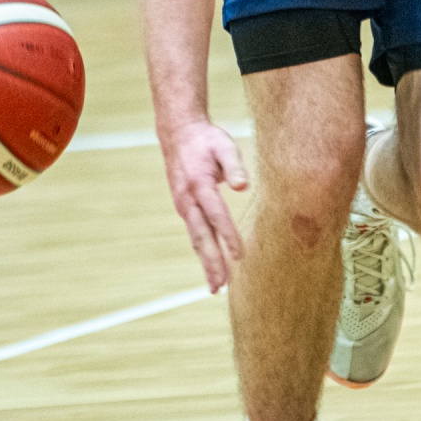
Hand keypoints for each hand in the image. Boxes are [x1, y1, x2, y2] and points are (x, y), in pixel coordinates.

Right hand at [159, 119, 248, 291]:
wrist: (179, 134)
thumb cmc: (206, 140)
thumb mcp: (223, 145)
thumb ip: (233, 165)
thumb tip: (242, 186)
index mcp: (198, 185)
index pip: (216, 215)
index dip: (228, 236)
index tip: (239, 256)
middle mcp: (187, 200)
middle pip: (201, 236)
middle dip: (211, 262)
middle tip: (221, 286)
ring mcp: (184, 206)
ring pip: (196, 239)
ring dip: (206, 263)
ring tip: (216, 287)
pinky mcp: (185, 208)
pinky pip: (195, 233)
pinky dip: (202, 252)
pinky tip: (211, 266)